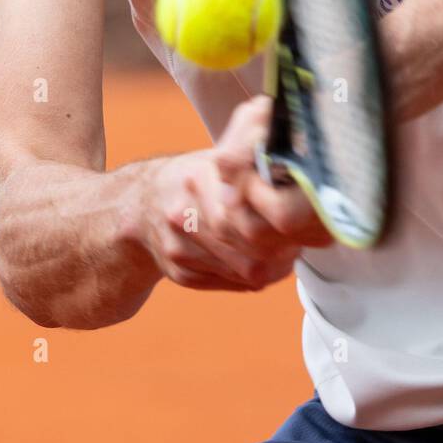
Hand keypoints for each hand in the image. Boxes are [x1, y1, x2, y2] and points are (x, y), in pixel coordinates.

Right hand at [144, 95, 333, 291]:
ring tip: (285, 249)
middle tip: (300, 236)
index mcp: (198, 179)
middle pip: (252, 245)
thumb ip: (254, 163)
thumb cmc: (195, 176)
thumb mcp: (220, 158)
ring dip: (274, 262)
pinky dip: (253, 275)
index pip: (255, 211)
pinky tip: (262, 260)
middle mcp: (184, 215)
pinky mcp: (181, 273)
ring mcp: (180, 248)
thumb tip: (300, 172)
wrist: (142, 203)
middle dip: (284, 244)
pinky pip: (232, 283)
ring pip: (246, 270)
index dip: (283, 218)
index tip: (299, 214)